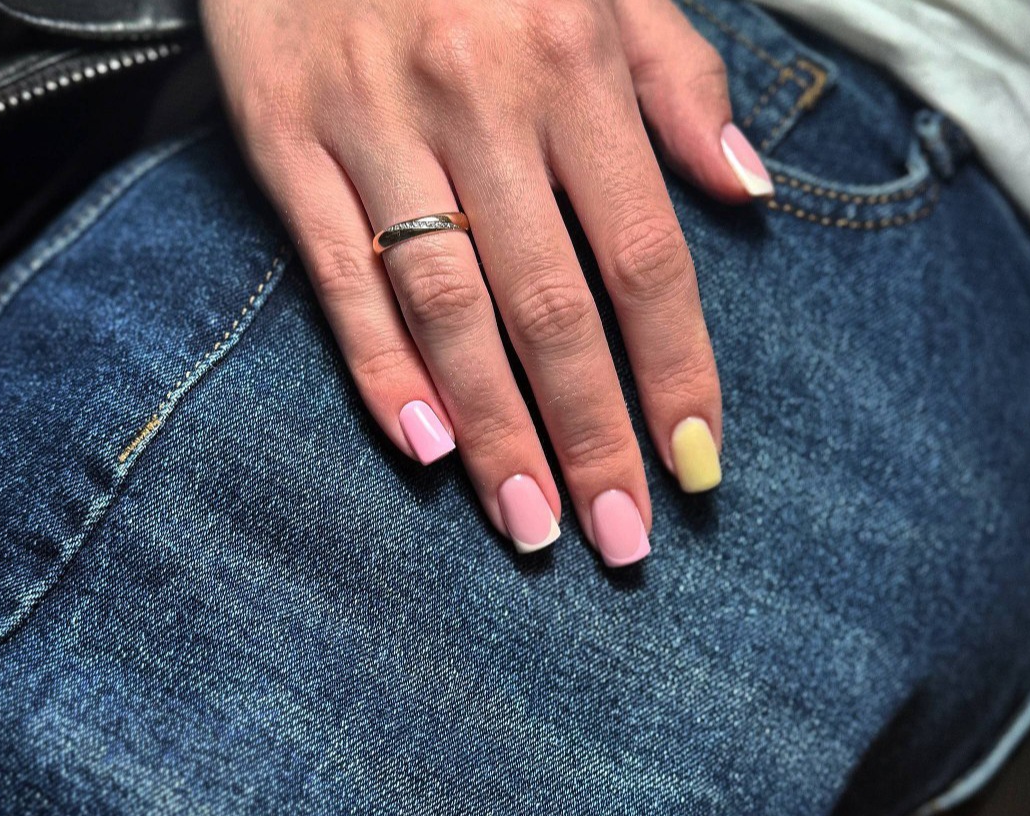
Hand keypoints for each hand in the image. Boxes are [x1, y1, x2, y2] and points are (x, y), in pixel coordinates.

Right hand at [200, 0, 773, 564]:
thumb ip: (679, 78)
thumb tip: (744, 192)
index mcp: (571, 61)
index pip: (644, 255)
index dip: (676, 371)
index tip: (697, 465)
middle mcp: (477, 101)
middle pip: (551, 308)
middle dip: (592, 436)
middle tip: (620, 539)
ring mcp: (372, 124)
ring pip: (447, 309)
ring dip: (495, 431)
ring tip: (532, 525)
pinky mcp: (284, 139)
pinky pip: (336, 274)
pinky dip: (378, 367)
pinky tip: (423, 449)